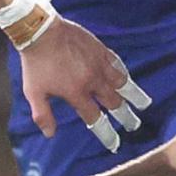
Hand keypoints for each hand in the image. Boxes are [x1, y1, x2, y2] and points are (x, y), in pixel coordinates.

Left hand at [18, 19, 150, 151]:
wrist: (40, 31)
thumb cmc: (35, 62)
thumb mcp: (34, 92)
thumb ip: (43, 114)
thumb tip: (50, 134)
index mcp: (77, 93)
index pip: (96, 119)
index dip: (106, 134)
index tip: (114, 144)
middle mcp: (92, 81)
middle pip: (114, 103)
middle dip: (125, 117)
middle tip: (132, 125)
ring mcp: (98, 64)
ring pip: (122, 83)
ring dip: (132, 95)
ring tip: (142, 104)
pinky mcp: (100, 49)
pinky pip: (117, 63)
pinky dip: (123, 73)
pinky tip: (126, 78)